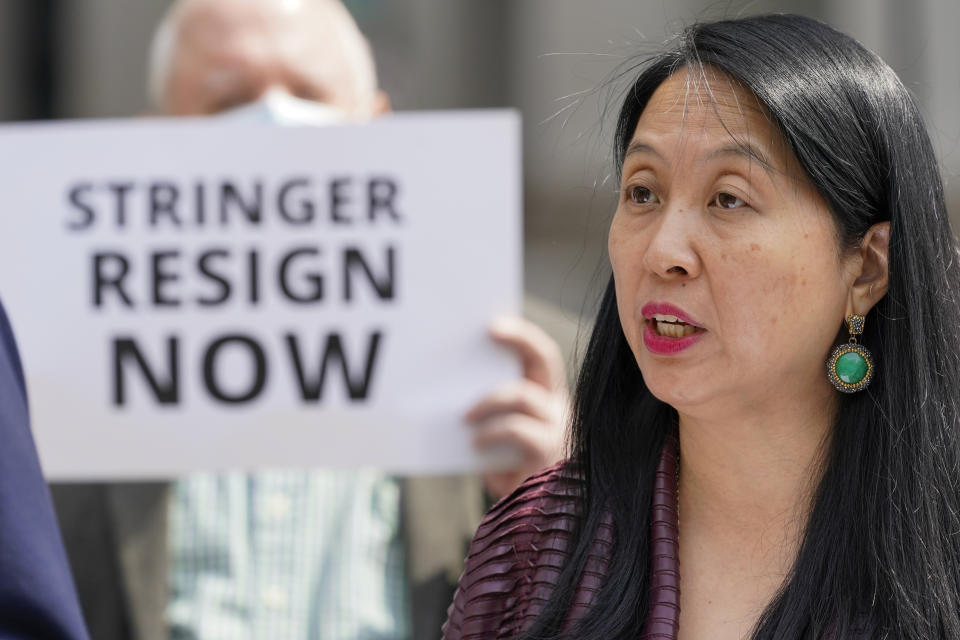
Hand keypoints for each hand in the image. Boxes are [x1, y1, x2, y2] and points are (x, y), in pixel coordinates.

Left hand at [465, 316, 569, 498]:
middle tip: (488, 331)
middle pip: (544, 359)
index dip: (521, 335)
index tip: (492, 324)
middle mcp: (557, 408)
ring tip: (463, 416)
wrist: (533, 525)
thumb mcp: (497, 443)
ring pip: (521, 395)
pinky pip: (517, 430)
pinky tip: (474, 445)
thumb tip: (455, 392)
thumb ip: (489, 417)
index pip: (540, 355)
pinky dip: (491, 433)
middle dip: (518, 338)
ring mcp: (555, 429)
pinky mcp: (546, 453)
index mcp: (545, 400)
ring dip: (487, 400)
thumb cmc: (509, 479)